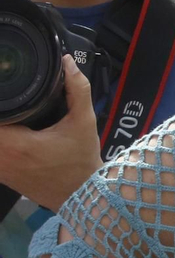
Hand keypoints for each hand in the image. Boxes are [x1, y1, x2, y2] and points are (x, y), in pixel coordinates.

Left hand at [0, 57, 102, 211]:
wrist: (84, 195)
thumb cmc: (82, 161)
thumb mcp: (84, 122)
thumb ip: (76, 89)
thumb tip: (68, 62)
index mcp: (15, 143)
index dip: (0, 104)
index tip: (5, 95)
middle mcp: (2, 158)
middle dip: (2, 116)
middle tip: (11, 108)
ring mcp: (0, 169)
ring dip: (2, 129)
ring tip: (14, 121)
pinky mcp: (3, 176)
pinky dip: (3, 144)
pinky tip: (14, 136)